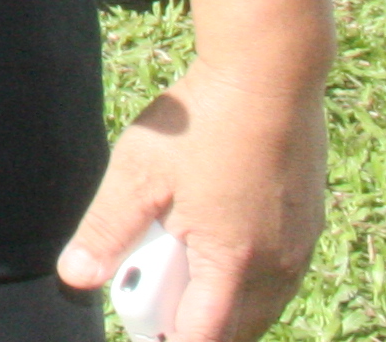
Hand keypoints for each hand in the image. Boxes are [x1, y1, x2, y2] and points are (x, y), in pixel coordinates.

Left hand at [57, 59, 326, 341]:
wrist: (269, 72)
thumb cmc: (203, 120)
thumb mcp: (137, 173)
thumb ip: (105, 231)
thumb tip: (75, 277)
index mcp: (233, 263)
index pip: (202, 337)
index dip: (167, 338)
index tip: (144, 327)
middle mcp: (277, 267)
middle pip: (236, 329)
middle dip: (193, 323)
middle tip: (154, 288)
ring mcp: (300, 247)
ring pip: (261, 305)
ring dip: (222, 300)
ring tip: (179, 257)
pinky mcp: (310, 224)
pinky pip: (279, 275)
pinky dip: (247, 275)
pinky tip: (216, 237)